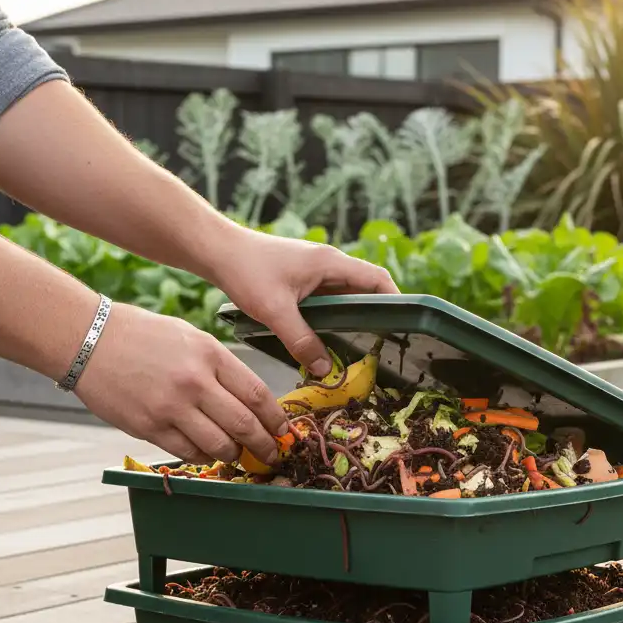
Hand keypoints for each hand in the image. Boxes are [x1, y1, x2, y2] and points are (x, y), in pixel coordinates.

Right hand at [74, 303, 288, 464]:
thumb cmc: (140, 335)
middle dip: (266, 445)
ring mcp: (171, 407)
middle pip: (244, 425)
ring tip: (238, 454)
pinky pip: (188, 452)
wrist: (87, 338)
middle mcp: (194, 382)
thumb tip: (250, 399)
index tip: (284, 430)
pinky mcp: (149, 427)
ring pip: (219, 445)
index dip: (276, 418)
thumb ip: (219, 365)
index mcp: (210, 355)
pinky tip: (207, 451)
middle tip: (273, 454)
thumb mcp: (189, 336)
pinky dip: (204, 456)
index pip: (257, 394)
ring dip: (234, 454)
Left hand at [209, 227, 398, 376]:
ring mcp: (315, 271)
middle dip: (375, 316)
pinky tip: (327, 339)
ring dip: (351, 319)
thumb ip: (302, 342)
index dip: (395, 301)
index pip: (377, 280)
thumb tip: (326, 371)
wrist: (218, 251)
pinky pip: (328, 300)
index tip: (403, 326)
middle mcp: (328, 263)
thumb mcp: (275, 311)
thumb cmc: (246, 271)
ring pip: (345, 297)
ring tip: (357, 348)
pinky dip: (332, 318)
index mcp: (330, 263)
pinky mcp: (302, 279)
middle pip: (365, 289)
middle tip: (380, 346)